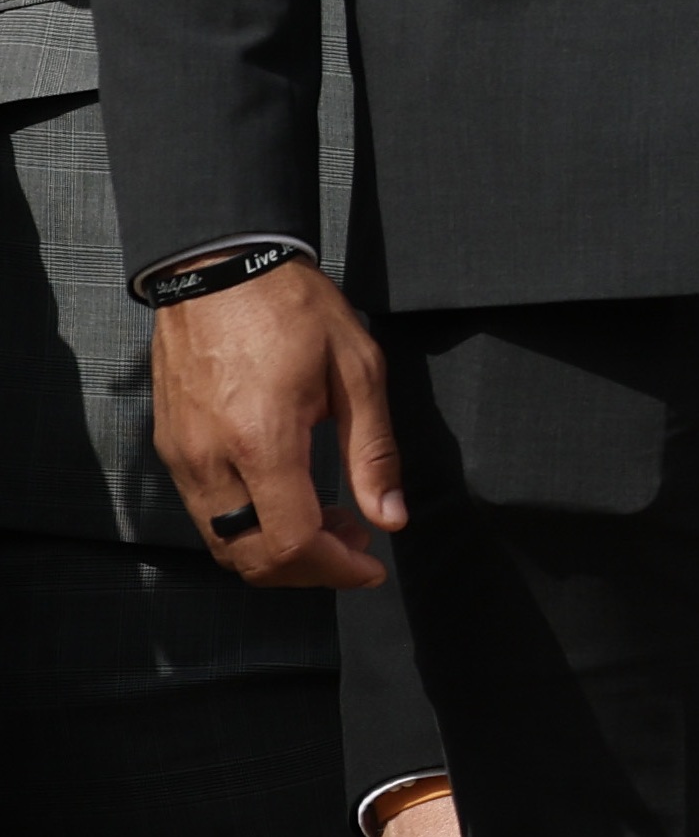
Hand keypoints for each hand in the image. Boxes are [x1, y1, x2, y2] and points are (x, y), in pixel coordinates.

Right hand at [150, 259, 399, 590]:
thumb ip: (374, 452)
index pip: (292, 543)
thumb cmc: (292, 309)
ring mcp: (182, 456)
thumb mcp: (357, 371)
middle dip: (309, 569)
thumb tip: (390, 516)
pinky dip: (248, 527)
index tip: (371, 565)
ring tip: (329, 521)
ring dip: (277, 551)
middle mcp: (210, 459)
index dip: (336, 569)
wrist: (220, 267)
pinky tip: (289, 499)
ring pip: (222, 542)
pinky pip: (206, 512)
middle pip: (251, 558)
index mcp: (261, 442)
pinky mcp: (171, 446)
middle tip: (356, 544)